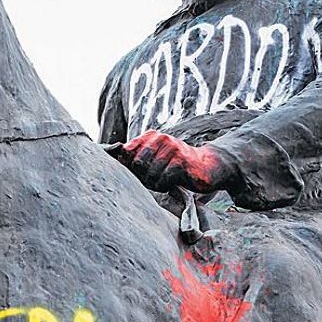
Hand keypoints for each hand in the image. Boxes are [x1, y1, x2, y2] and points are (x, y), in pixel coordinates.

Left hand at [108, 130, 228, 193]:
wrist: (207, 166)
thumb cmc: (176, 165)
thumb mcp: (155, 157)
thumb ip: (136, 157)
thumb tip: (113, 159)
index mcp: (150, 136)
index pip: (126, 151)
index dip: (129, 167)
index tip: (141, 172)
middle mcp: (160, 138)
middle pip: (137, 164)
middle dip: (144, 177)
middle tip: (156, 178)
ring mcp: (172, 148)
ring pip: (149, 174)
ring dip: (156, 183)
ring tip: (166, 179)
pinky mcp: (181, 162)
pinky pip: (162, 180)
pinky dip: (165, 186)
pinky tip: (173, 182)